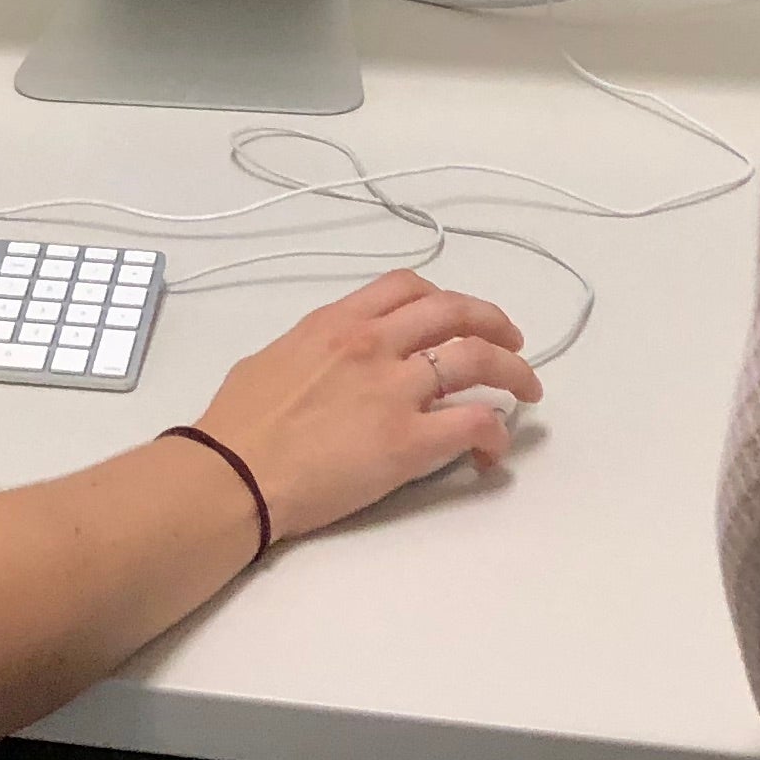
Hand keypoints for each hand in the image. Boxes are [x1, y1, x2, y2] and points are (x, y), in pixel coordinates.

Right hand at [187, 270, 539, 542]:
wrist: (233, 473)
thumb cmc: (237, 423)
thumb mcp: (274, 357)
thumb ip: (316, 349)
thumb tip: (332, 361)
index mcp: (338, 322)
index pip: (408, 287)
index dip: (445, 298)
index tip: (459, 315)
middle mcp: (374, 344)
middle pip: (456, 313)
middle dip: (495, 324)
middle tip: (514, 344)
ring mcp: (395, 390)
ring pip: (478, 359)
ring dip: (513, 372)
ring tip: (526, 390)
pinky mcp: (409, 441)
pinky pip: (473, 423)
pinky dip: (495, 434)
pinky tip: (492, 451)